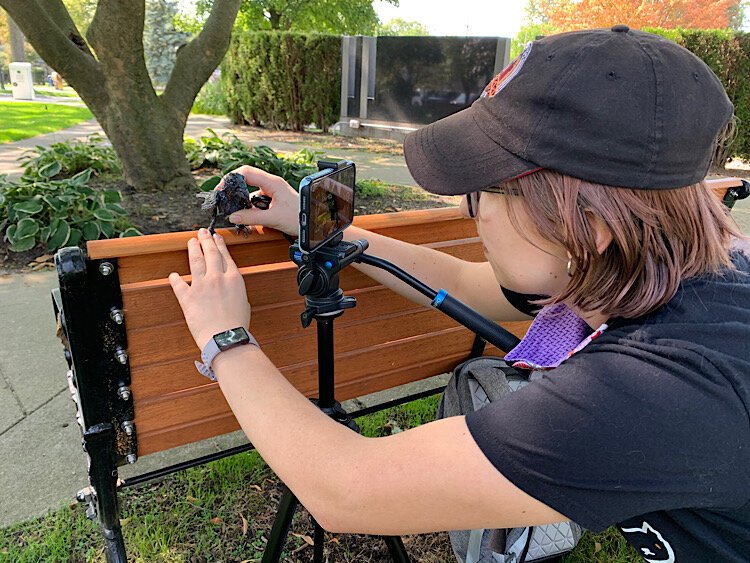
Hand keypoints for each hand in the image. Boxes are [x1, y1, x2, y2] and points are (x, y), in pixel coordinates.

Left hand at [169, 229, 250, 349]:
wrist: (225, 338)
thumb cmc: (237, 325)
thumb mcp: (243, 302)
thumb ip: (235, 291)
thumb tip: (229, 288)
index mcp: (234, 279)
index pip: (225, 256)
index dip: (219, 244)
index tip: (216, 236)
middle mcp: (217, 278)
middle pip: (210, 253)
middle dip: (205, 240)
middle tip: (202, 232)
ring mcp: (201, 286)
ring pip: (196, 261)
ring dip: (193, 249)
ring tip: (191, 241)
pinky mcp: (188, 297)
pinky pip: (179, 285)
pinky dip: (175, 279)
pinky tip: (173, 275)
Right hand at [219, 166, 298, 235]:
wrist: (313, 224)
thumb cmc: (299, 217)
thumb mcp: (273, 218)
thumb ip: (251, 217)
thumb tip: (232, 216)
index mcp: (272, 182)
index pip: (246, 172)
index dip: (231, 178)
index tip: (222, 189)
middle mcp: (271, 183)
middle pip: (246, 178)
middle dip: (234, 187)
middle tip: (224, 198)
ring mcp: (272, 190)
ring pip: (251, 189)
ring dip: (242, 198)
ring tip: (236, 209)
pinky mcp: (272, 198)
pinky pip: (256, 197)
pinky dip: (250, 204)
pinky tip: (247, 214)